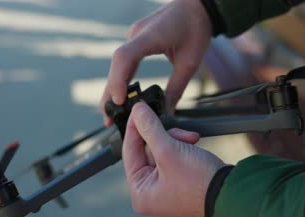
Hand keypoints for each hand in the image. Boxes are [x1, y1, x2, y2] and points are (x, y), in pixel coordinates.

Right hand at [101, 0, 212, 125]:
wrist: (197, 6)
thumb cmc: (196, 28)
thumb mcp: (190, 63)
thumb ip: (176, 88)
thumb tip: (166, 112)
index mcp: (150, 36)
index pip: (124, 58)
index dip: (118, 81)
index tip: (119, 101)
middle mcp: (136, 35)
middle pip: (116, 65)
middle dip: (110, 93)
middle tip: (108, 118)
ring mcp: (134, 36)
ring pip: (117, 65)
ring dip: (113, 88)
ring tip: (112, 113)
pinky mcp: (136, 40)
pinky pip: (123, 62)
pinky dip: (121, 79)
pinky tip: (121, 96)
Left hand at [123, 102, 224, 216]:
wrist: (232, 194)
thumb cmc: (199, 182)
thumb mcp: (170, 151)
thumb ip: (150, 129)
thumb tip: (137, 111)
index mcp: (140, 193)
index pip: (129, 152)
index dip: (134, 128)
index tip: (137, 109)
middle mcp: (150, 193)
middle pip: (146, 150)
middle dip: (165, 137)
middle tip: (178, 133)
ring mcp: (165, 187)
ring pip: (162, 150)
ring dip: (176, 140)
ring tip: (191, 141)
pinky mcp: (180, 181)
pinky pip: (173, 156)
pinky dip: (183, 147)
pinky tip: (194, 144)